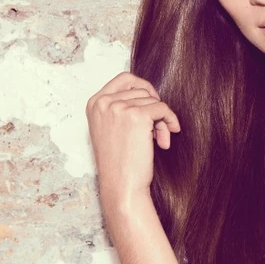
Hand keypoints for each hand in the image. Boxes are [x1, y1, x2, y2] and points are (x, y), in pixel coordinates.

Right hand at [85, 71, 180, 215]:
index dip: (143, 87)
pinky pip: (162, 108)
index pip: (125, 78)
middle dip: (154, 108)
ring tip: (159, 139)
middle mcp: (103, 102)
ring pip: (154, 101)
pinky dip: (170, 120)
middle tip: (158, 127)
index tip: (153, 101)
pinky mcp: (137, 115)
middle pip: (142, 90)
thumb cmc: (119, 161)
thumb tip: (149, 92)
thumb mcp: (110, 128)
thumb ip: (120, 108)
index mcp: (94, 103)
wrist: (121, 185)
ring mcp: (119, 107)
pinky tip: (167, 138)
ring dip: (161, 120)